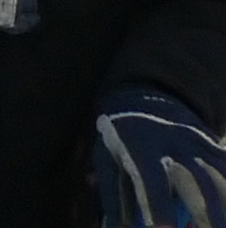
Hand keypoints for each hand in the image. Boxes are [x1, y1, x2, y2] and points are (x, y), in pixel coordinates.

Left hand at [97, 89, 225, 227]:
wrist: (141, 104)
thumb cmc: (120, 142)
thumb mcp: (107, 162)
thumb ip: (114, 198)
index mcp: (142, 145)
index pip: (153, 181)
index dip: (160, 209)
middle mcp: (175, 142)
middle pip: (199, 182)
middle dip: (207, 214)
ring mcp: (199, 143)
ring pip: (220, 178)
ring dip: (224, 208)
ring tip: (220, 227)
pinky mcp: (213, 147)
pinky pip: (225, 166)